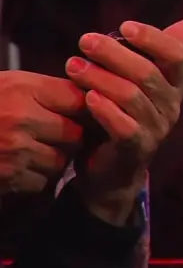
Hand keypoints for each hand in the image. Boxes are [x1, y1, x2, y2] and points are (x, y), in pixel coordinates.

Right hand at [0, 71, 84, 193]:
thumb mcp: (8, 85)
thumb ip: (45, 90)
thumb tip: (90, 97)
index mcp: (22, 89)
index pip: (78, 100)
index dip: (85, 109)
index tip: (81, 114)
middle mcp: (21, 117)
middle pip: (76, 134)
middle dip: (70, 138)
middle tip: (57, 137)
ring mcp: (14, 149)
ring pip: (61, 161)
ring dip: (53, 160)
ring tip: (33, 151)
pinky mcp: (7, 175)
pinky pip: (41, 181)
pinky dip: (34, 178)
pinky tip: (18, 167)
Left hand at [65, 19, 182, 224]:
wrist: (114, 169)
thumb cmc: (124, 114)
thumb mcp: (141, 81)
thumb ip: (158, 53)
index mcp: (175, 84)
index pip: (176, 55)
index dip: (153, 38)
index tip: (124, 26)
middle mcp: (172, 105)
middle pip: (149, 73)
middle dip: (115, 54)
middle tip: (85, 42)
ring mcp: (157, 129)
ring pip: (132, 97)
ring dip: (100, 78)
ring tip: (73, 66)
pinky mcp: (138, 150)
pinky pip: (125, 127)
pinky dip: (106, 111)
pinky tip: (89, 98)